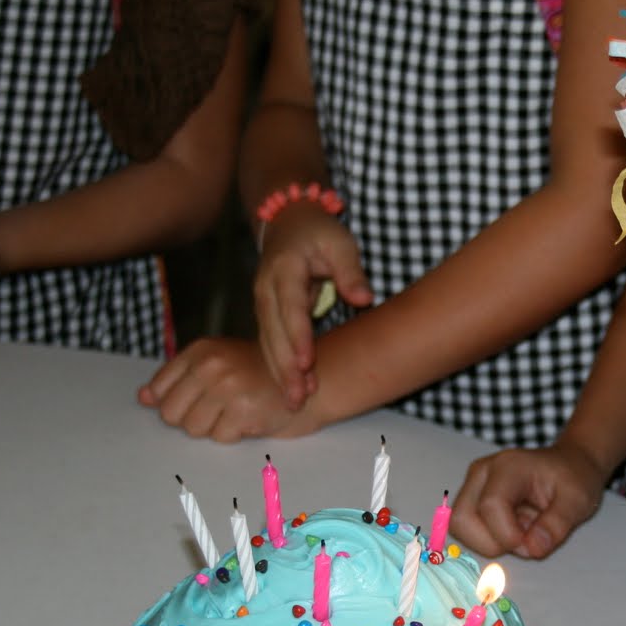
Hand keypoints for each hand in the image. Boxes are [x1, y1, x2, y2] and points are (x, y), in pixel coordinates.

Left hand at [139, 337, 298, 441]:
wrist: (312, 382)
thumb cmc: (260, 376)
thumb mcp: (218, 365)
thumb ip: (178, 379)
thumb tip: (143, 398)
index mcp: (201, 350)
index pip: (159, 389)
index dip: (174, 402)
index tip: (196, 401)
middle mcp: (211, 365)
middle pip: (171, 413)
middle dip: (192, 418)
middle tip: (218, 409)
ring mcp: (228, 387)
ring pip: (193, 428)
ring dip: (214, 427)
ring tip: (236, 412)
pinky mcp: (244, 411)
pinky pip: (219, 438)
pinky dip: (234, 434)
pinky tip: (250, 418)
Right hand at [253, 204, 372, 408]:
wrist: (289, 223)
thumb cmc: (319, 233)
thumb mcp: (341, 242)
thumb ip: (350, 270)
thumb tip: (363, 298)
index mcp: (285, 268)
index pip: (290, 306)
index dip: (297, 335)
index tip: (306, 362)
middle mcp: (266, 288)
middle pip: (274, 332)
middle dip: (285, 366)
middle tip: (298, 396)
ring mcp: (263, 302)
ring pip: (268, 342)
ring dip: (280, 373)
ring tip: (294, 402)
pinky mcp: (266, 314)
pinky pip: (271, 343)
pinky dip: (278, 366)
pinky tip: (291, 388)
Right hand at [452, 440, 607, 558]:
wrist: (568, 466)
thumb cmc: (573, 478)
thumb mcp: (578, 500)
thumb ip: (557, 525)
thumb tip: (533, 548)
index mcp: (508, 466)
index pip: (490, 506)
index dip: (508, 535)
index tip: (534, 543)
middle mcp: (482, 472)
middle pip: (462, 519)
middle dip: (493, 543)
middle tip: (526, 539)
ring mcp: (472, 484)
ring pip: (459, 528)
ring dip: (490, 542)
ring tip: (521, 531)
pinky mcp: (471, 497)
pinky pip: (467, 529)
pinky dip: (489, 538)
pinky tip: (514, 528)